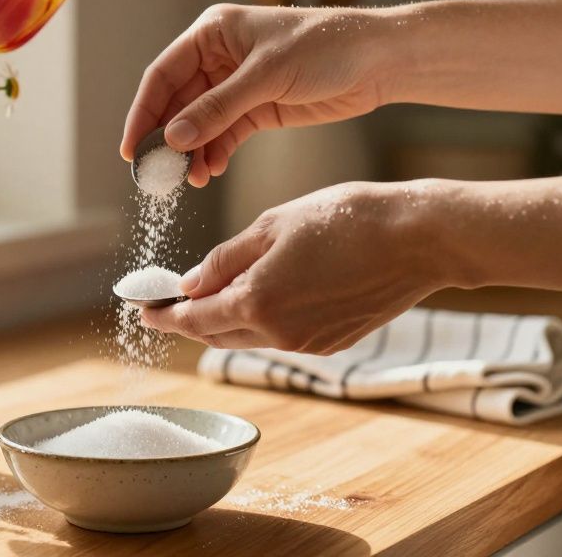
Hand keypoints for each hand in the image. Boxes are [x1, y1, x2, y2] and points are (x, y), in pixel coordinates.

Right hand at [119, 4, 394, 185]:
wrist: (379, 61)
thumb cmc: (326, 47)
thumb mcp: (266, 77)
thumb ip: (217, 108)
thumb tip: (172, 137)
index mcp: (212, 32)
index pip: (163, 75)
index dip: (143, 112)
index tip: (130, 149)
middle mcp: (219, 57)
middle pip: (177, 102)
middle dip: (167, 139)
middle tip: (157, 174)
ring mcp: (238, 85)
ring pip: (200, 123)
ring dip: (192, 151)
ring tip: (190, 179)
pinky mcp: (258, 109)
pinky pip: (225, 135)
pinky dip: (215, 153)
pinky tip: (211, 171)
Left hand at [140, 181, 454, 352]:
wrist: (419, 240)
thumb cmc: (347, 218)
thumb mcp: (274, 224)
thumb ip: (226, 259)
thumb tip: (190, 284)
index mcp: (256, 302)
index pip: (193, 319)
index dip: (163, 315)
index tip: (142, 310)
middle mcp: (279, 333)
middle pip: (217, 334)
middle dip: (191, 319)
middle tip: (170, 302)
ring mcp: (308, 343)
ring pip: (249, 336)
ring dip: (226, 320)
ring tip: (213, 295)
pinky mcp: (333, 342)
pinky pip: (282, 336)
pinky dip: (263, 320)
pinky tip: (265, 294)